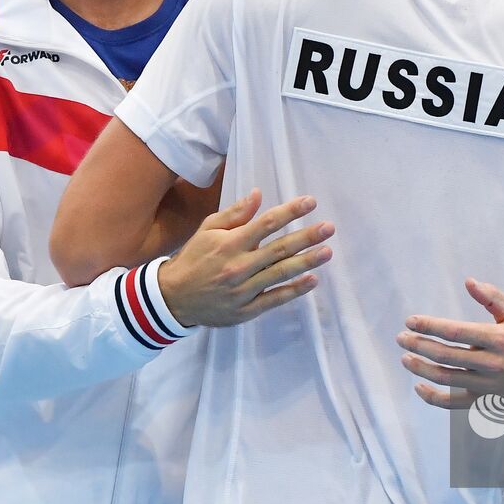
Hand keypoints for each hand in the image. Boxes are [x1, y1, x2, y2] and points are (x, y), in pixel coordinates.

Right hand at [157, 189, 333, 326]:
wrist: (173, 298)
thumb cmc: (194, 258)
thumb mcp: (207, 230)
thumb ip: (234, 214)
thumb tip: (258, 194)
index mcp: (230, 243)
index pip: (266, 223)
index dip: (290, 212)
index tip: (311, 202)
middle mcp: (239, 265)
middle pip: (279, 249)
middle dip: (306, 236)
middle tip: (329, 228)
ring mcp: (244, 290)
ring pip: (280, 273)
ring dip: (307, 262)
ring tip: (327, 251)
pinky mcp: (246, 310)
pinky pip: (274, 299)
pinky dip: (294, 290)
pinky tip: (312, 280)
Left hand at [398, 278, 503, 408]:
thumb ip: (492, 297)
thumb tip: (468, 281)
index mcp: (498, 339)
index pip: (456, 332)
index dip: (430, 326)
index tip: (410, 321)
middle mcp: (491, 363)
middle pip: (446, 355)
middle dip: (419, 346)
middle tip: (401, 338)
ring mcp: (487, 385)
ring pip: (446, 378)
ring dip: (421, 368)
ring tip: (405, 358)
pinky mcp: (485, 401)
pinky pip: (454, 403)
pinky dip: (433, 398)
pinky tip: (418, 387)